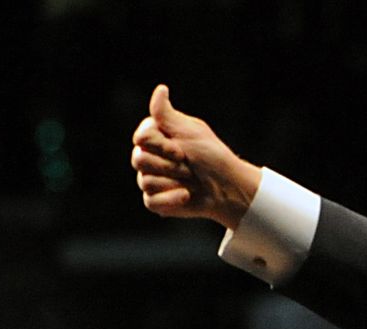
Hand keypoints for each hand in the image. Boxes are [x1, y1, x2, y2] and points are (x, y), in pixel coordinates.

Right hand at [131, 84, 261, 228]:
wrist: (228, 188)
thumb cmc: (212, 156)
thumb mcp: (191, 132)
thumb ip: (167, 114)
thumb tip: (160, 89)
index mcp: (157, 137)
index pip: (141, 138)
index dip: (161, 145)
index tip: (182, 150)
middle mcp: (151, 157)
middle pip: (139, 160)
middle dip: (169, 165)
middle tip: (188, 165)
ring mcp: (152, 179)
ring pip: (145, 181)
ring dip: (173, 181)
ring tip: (191, 181)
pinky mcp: (157, 200)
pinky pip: (150, 201)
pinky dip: (171, 199)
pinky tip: (186, 195)